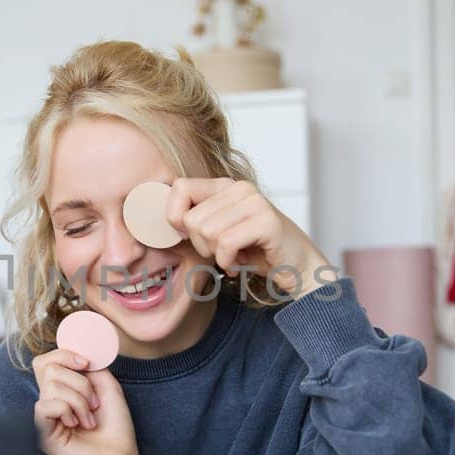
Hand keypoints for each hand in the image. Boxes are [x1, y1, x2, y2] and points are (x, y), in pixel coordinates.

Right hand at [32, 350, 139, 454]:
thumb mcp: (106, 386)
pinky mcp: (42, 433)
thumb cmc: (115, 426)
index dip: (64, 354)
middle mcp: (50, 400)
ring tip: (89, 419)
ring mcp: (45, 417)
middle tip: (94, 403)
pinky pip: (44, 406)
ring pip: (51, 386)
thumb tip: (74, 351)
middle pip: (47, 367)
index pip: (45, 361)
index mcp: (62, 389)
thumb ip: (89, 365)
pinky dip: (66, 409)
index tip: (87, 363)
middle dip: (79, 381)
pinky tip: (77, 425)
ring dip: (80, 400)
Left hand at [166, 178, 333, 298]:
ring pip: (206, 231)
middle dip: (201, 245)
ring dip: (216, 255)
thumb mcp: (217, 233)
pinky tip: (241, 264)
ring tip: (235, 256)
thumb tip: (157, 222)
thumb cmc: (255, 252)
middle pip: (191, 218)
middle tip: (222, 252)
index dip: (175, 216)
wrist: (297, 268)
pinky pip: (226, 243)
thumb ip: (193, 222)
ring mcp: (255, 202)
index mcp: (225, 186)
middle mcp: (239, 188)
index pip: (179, 187)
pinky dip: (228, 262)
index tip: (190, 236)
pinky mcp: (267, 221)